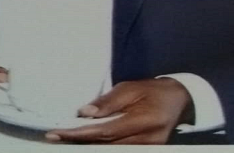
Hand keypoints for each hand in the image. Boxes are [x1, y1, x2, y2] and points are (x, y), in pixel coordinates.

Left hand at [45, 78, 192, 144]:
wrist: (178, 100)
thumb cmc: (152, 90)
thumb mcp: (131, 88)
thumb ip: (109, 102)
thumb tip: (85, 113)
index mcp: (144, 121)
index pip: (105, 132)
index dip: (80, 134)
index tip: (58, 132)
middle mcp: (147, 141)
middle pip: (105, 146)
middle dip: (78, 142)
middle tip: (55, 137)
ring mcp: (148, 150)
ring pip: (111, 151)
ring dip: (87, 146)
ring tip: (65, 138)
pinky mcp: (146, 152)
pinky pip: (119, 151)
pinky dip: (100, 146)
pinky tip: (85, 141)